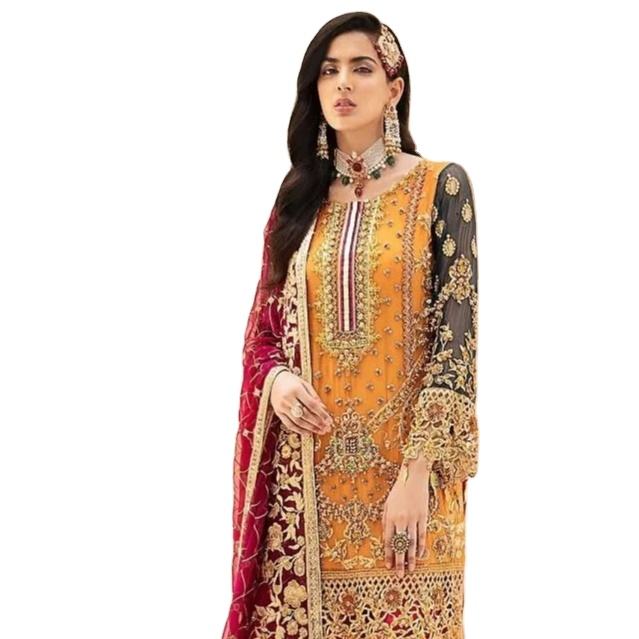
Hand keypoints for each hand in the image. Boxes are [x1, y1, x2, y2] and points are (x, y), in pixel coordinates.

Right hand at [270, 370, 333, 435]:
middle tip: (327, 428)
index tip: (329, 420)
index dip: (321, 414)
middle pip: (305, 414)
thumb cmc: (292, 381)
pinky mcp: (278, 413)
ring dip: (310, 428)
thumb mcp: (305, 384)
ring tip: (320, 431)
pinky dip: (299, 430)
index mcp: (296, 389)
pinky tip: (308, 432)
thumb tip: (324, 409)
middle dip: (317, 423)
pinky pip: (289, 424)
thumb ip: (314, 396)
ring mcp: (282, 407)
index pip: (312, 404)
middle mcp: (288, 399)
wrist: (273, 380)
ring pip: (298, 421)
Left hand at [382, 462, 430, 576]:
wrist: (414, 477)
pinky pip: (422, 535)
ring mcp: (414, 519)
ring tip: (410, 570)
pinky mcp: (424, 517)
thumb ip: (386, 520)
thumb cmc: (398, 490)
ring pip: (412, 543)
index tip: (387, 566)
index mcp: (391, 517)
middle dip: (399, 561)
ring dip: (411, 558)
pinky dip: (421, 547)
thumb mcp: (387, 504)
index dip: (388, 554)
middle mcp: (402, 520)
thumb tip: (386, 537)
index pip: (389, 540)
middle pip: (400, 545)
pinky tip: (419, 556)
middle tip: (399, 575)